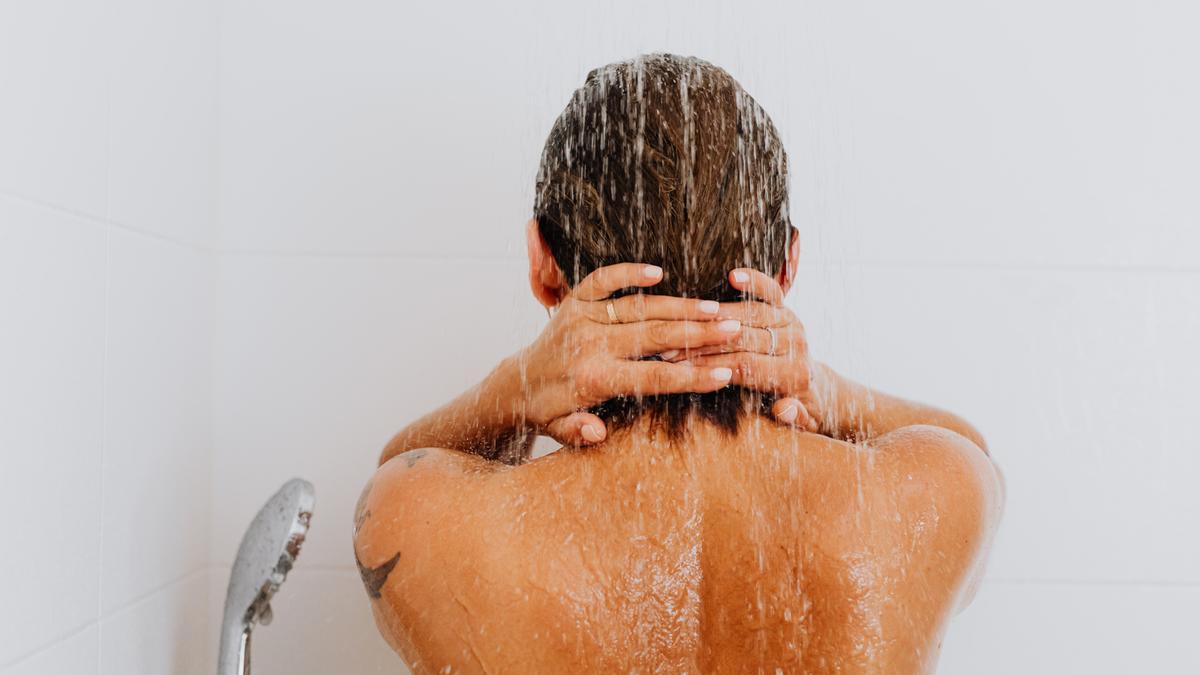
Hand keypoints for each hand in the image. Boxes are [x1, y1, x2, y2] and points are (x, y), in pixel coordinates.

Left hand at [510, 263, 750, 444]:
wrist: (516, 383)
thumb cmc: (550, 411)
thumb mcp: (562, 432)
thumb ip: (581, 432)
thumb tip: (599, 433)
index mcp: (593, 379)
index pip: (652, 378)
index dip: (690, 377)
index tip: (724, 374)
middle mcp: (589, 345)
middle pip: (654, 337)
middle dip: (698, 333)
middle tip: (734, 328)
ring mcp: (582, 318)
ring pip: (639, 308)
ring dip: (679, 306)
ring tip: (715, 307)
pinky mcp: (574, 300)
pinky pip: (603, 280)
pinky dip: (629, 272)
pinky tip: (659, 272)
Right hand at [659, 268, 823, 431]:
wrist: (817, 391)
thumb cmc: (799, 411)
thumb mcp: (801, 423)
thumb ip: (794, 418)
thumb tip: (784, 408)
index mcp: (793, 375)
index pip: (745, 366)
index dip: (709, 365)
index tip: (679, 367)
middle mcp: (794, 346)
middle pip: (742, 339)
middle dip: (704, 343)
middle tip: (669, 346)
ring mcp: (791, 324)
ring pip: (750, 314)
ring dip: (713, 317)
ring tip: (681, 322)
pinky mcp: (787, 309)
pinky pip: (771, 291)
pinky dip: (754, 282)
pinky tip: (733, 275)